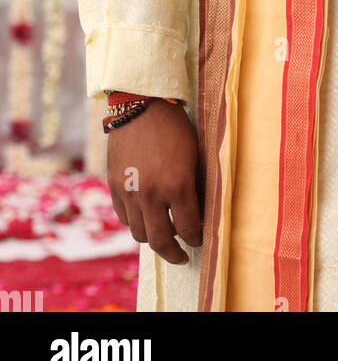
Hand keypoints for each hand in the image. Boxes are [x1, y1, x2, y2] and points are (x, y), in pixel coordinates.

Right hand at [107, 99, 202, 264]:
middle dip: (175, 253)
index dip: (197, 239)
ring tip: (163, 237)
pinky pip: (124, 218)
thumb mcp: (194, 155)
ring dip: (153, 239)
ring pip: (140, 234)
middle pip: (162, 241)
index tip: (200, 240)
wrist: (141, 104)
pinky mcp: (114, 186)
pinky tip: (145, 218)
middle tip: (183, 256)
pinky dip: (135, 222)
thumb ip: (193, 186)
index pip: (189, 229)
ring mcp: (130, 192)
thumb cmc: (175, 126)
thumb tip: (198, 212)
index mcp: (178, 184)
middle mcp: (152, 193)